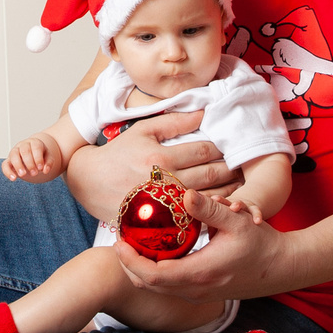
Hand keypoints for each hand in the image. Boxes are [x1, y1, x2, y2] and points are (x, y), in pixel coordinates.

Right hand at [3, 134, 64, 182]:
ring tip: (23, 175)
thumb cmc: (41, 156)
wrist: (33, 154)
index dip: (38, 158)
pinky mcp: (9, 160)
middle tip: (34, 173)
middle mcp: (23, 145)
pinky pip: (5, 164)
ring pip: (14, 155)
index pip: (36, 148)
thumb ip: (49, 163)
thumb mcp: (48, 157)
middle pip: (25, 151)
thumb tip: (45, 170)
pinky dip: (7, 172)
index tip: (40, 168)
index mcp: (35, 143)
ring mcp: (15, 151)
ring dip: (18, 165)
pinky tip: (13, 179)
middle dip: (29, 163)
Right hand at [66, 107, 231, 213]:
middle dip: (231, 169)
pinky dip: (210, 210)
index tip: (231, 145)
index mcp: (161, 157)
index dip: (222, 147)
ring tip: (239, 183)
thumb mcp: (143, 130)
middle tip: (243, 165)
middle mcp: (165, 182)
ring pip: (208, 198)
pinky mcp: (161, 220)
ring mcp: (164, 204)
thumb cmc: (118, 153)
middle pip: (211, 175)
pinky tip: (220, 204)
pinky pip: (195, 217)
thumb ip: (174, 121)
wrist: (90, 182)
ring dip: (228, 190)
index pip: (205, 150)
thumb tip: (204, 112)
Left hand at [111, 189, 288, 305]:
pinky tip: (153, 252)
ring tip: (131, 245)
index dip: (130, 260)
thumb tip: (185, 195)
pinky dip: (154, 272)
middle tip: (118, 241)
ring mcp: (198, 293)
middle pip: (148, 285)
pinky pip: (168, 286)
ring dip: (140, 269)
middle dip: (129, 265)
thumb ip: (209, 209)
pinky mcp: (201, 292)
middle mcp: (195, 289)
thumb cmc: (262, 244)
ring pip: (157, 288)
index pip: (152, 275)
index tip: (118, 242)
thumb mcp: (237, 221)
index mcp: (199, 273)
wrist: (282, 268)